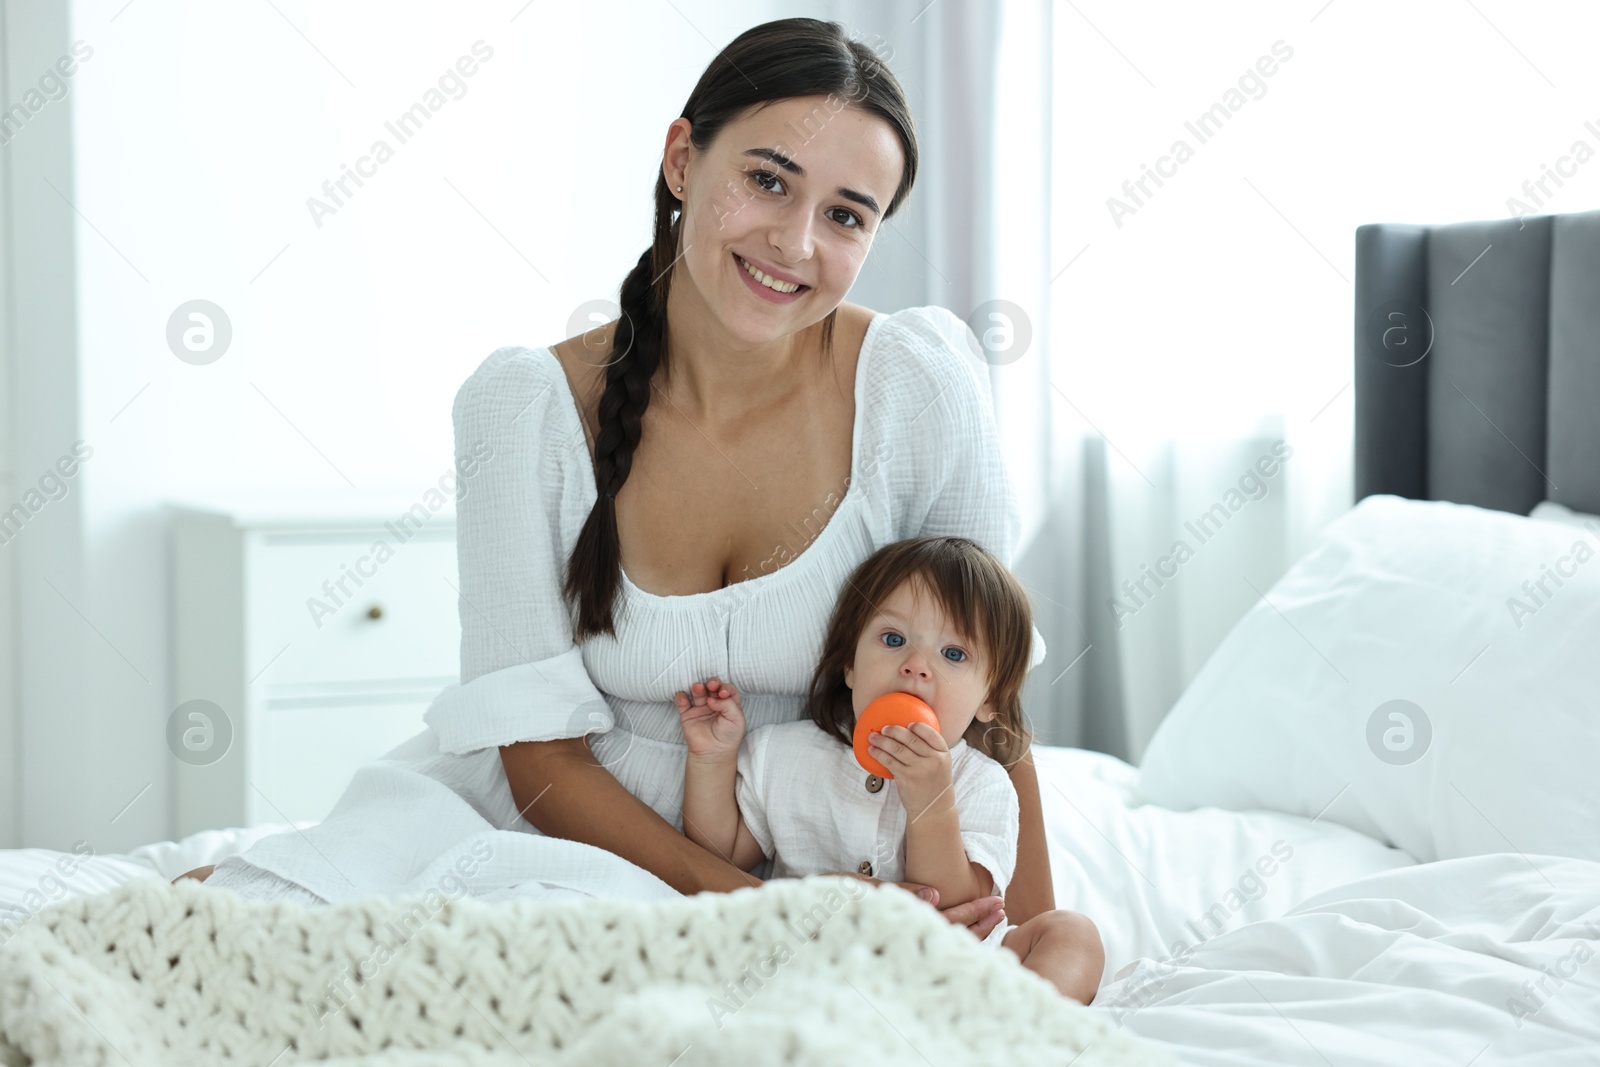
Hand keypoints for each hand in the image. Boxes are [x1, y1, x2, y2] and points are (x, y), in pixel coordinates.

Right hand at [674, 676, 744, 758]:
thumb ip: (728, 705)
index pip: (727, 689)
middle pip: (712, 687)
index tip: (722, 693)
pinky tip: (683, 697)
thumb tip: (712, 698)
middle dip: (712, 683)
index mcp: (728, 703)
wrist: (714, 753)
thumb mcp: (736, 720)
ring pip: (698, 692)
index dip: (725, 687)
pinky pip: (682, 702)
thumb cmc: (729, 737)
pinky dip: (681, 697)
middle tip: (711, 686)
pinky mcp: (687, 715)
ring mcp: (700, 708)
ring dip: (697, 687)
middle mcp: (714, 703)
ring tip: (698, 688)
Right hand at [829, 872, 1005, 940]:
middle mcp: (897, 941)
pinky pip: (927, 944)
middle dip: (979, 924)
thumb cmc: (821, 902)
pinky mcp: (888, 944)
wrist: (791, 921)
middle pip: (949, 937)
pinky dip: (950, 934)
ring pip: (941, 944)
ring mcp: (894, 946)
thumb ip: (898, 893)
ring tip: (994, 917)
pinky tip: (964, 926)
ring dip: (970, 930)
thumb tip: (937, 896)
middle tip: (1003, 908)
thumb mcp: (856, 888)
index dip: (971, 914)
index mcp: (894, 927)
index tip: (996, 904)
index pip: (942, 922)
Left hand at [868, 722, 952, 817]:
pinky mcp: (906, 778)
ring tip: (873, 737)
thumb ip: (930, 751)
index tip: (908, 724)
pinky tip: (873, 751)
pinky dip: (879, 754)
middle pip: (910, 739)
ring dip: (882, 741)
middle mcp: (932, 760)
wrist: (934, 810)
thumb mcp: (941, 766)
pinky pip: (889, 761)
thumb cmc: (934, 785)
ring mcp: (919, 769)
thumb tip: (909, 734)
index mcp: (943, 754)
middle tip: (885, 728)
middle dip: (894, 731)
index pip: (931, 734)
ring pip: (897, 749)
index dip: (918, 727)